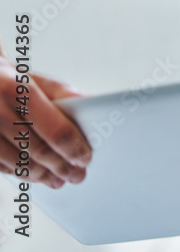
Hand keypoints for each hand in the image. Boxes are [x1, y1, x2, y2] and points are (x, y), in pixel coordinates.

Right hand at [0, 42, 90, 187]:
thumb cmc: (9, 82)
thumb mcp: (34, 79)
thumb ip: (62, 93)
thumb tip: (90, 103)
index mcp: (18, 91)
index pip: (55, 130)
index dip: (73, 149)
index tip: (85, 158)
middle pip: (38, 150)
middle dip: (61, 166)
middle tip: (77, 175)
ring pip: (19, 163)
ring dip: (42, 175)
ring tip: (59, 180)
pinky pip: (1, 166)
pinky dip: (21, 173)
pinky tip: (35, 176)